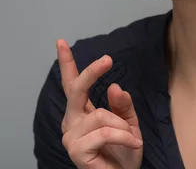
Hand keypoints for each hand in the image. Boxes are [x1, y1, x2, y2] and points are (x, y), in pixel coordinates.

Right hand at [57, 39, 142, 168]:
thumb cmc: (124, 153)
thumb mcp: (128, 123)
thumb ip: (122, 105)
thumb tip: (115, 86)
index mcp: (81, 112)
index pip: (72, 85)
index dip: (66, 63)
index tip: (61, 42)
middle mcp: (72, 121)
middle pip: (77, 89)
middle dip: (92, 72)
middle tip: (107, 59)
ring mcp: (71, 136)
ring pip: (100, 114)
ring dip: (122, 126)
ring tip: (132, 138)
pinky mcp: (76, 150)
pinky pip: (105, 132)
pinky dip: (123, 136)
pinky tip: (133, 144)